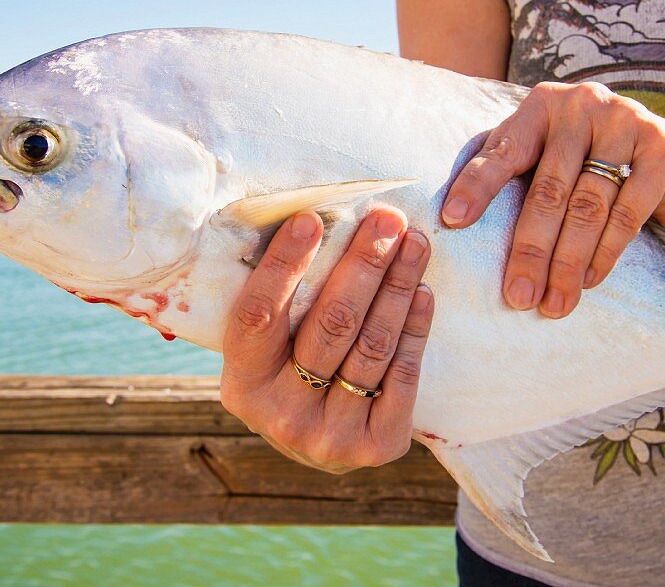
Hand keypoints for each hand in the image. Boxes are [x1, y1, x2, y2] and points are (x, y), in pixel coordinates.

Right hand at [220, 209, 434, 473]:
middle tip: (387, 220)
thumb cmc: (290, 372)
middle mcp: (282, 415)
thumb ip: (278, 299)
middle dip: (364, 264)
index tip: (312, 219)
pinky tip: (422, 291)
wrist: (320, 444)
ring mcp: (330, 436)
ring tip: (414, 243)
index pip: (259, 315)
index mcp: (242, 385)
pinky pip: (402, 374)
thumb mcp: (267, 347)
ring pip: (372, 345)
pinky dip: (414, 327)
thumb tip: (310, 219)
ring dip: (398, 286)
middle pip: (330, 324)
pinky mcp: (377, 445)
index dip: (284, 265)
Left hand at [441, 81, 664, 317]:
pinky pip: (627, 213)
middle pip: (548, 190)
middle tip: (516, 298)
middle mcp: (582, 105)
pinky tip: (589, 281)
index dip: (477, 186)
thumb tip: (450, 222)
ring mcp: (625, 123)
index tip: (452, 222)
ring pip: (587, 207)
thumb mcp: (548, 152)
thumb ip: (510, 168)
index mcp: (542, 105)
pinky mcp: (661, 151)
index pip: (504, 150)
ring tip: (553, 303)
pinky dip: (606, 254)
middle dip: (529, 250)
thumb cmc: (591, 159)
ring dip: (567, 263)